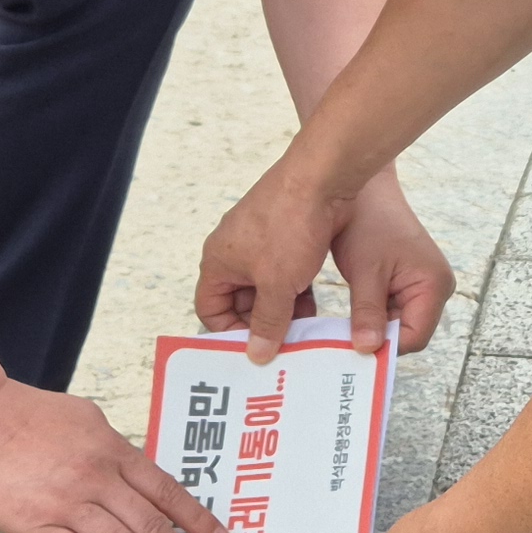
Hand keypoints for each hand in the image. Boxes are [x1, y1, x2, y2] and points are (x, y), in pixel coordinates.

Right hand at [0, 382, 235, 532]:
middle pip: (152, 526)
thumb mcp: (86, 421)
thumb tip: (140, 480)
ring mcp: (68, 503)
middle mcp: (98, 478)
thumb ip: (114, 452)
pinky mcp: (36, 524)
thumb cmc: (28, 416)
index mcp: (114, 451)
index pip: (168, 492)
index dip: (199, 522)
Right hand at [198, 158, 356, 363]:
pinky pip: (284, 274)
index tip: (255, 349)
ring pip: (266, 289)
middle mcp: (234, 251)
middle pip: (240, 301)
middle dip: (261, 324)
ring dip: (283, 311)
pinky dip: (297, 292)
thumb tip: (256, 354)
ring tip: (303, 333)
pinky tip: (316, 308)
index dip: (228, 331)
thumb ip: (267, 322)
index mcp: (219, 261)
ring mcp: (261, 242)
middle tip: (283, 349)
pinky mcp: (286, 236)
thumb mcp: (278, 284)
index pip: (210, 309)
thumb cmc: (289, 227)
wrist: (321, 178)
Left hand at [325, 177, 452, 360]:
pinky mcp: (406, 283)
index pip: (413, 337)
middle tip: (339, 348)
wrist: (365, 188)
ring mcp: (422, 286)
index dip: (383, 348)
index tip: (349, 353)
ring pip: (395, 325)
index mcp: (434, 285)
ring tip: (338, 333)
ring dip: (369, 327)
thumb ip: (367, 314)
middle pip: (405, 334)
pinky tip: (346, 316)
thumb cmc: (367, 221)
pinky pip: (389, 311)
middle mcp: (435, 289)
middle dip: (375, 339)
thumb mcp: (365, 272)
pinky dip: (369, 316)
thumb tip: (365, 351)